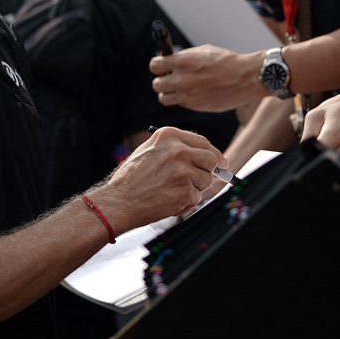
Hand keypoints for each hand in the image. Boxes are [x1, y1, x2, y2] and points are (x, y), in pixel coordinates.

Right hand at [94, 127, 227, 229]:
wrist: (118, 202)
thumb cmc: (131, 178)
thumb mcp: (149, 150)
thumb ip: (175, 148)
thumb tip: (204, 155)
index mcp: (168, 135)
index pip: (202, 141)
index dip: (214, 153)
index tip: (221, 163)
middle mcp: (178, 150)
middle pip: (211, 159)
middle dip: (208, 171)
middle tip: (199, 181)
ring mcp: (183, 171)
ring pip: (206, 180)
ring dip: (194, 189)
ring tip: (172, 192)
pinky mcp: (185, 191)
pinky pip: (197, 198)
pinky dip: (187, 203)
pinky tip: (169, 202)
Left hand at [151, 45, 262, 111]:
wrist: (245, 77)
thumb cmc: (226, 61)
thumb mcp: (202, 51)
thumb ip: (183, 57)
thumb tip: (169, 60)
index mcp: (182, 62)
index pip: (154, 66)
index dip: (158, 66)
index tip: (163, 66)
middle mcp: (181, 80)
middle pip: (156, 84)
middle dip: (162, 80)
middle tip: (171, 77)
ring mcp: (187, 95)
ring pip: (164, 98)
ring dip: (169, 92)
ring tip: (179, 87)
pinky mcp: (195, 106)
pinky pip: (180, 103)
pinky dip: (183, 99)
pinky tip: (194, 92)